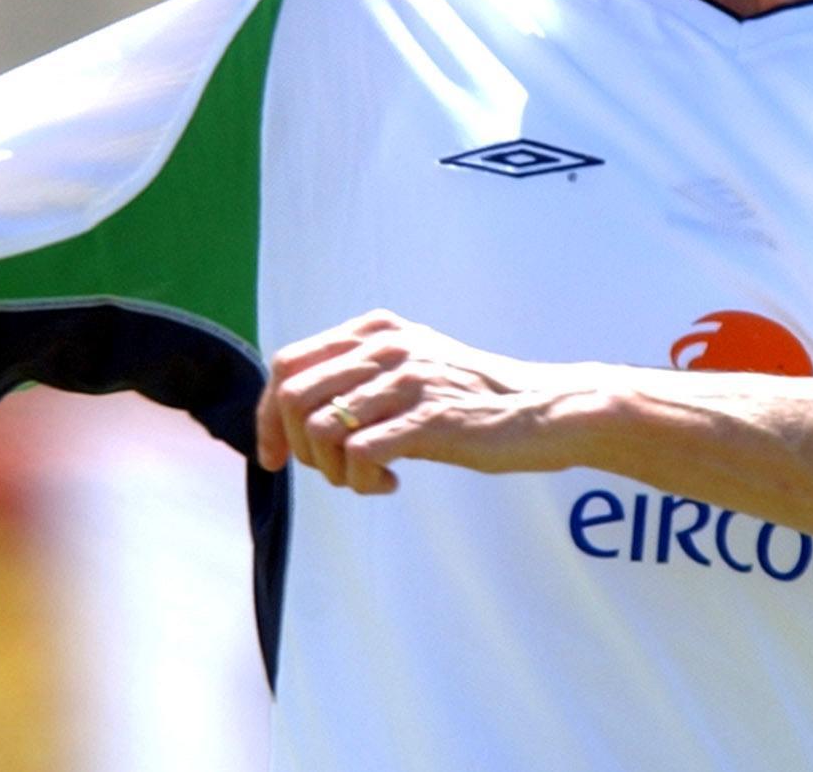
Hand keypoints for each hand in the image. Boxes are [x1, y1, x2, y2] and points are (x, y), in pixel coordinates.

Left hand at [255, 308, 585, 493]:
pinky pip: (359, 455)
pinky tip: (390, 483)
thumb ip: (360, 372)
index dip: (268, 414)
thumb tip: (292, 413)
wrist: (544, 410)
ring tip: (365, 478)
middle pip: (292, 396)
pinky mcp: (428, 419)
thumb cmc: (473, 397)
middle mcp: (385, 346)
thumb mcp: (411, 364)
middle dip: (297, 447)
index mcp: (375, 329)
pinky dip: (362, 481)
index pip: (288, 363)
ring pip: (319, 429)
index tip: (275, 456)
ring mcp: (407, 380)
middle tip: (333, 472)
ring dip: (332, 470)